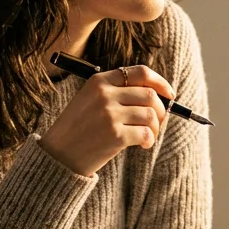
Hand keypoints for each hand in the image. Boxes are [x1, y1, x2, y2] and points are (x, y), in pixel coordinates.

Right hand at [39, 64, 174, 175]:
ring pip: (151, 115)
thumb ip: (117, 92)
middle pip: (150, 96)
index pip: (140, 73)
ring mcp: (110, 115)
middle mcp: (105, 95)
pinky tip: (142, 145)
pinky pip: (146, 134)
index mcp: (99, 81)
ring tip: (147, 136)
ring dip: (155, 128)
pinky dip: (149, 141)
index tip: (170, 94)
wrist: (58, 155)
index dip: (160, 82)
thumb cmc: (78, 128)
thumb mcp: (90, 100)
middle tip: (157, 123)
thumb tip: (158, 96)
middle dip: (161, 110)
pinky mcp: (115, 135)